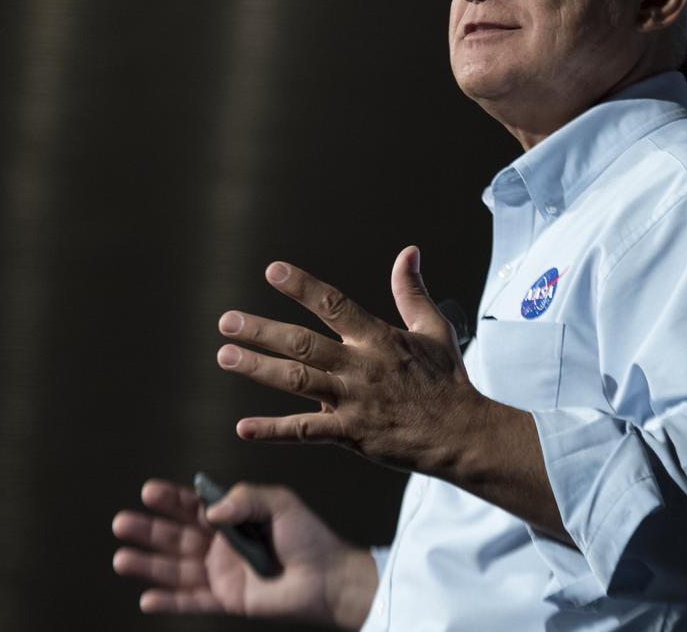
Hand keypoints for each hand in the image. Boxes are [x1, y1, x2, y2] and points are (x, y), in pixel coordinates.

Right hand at [112, 478, 377, 628]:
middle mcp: (221, 544)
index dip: (170, 499)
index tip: (148, 491)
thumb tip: (208, 512)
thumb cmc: (307, 536)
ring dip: (148, 564)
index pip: (193, 506)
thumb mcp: (278, 503)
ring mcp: (222, 573)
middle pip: (176, 535)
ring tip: (121, 559)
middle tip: (121, 522)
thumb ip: (243, 498)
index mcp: (232, 517)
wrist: (327, 577)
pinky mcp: (227, 599)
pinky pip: (191, 601)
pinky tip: (146, 599)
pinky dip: (168, 601)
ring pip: (176, 568)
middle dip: (148, 529)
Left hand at [214, 245, 482, 475]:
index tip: (272, 271)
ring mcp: (353, 401)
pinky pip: (305, 431)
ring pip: (296, 381)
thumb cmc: (447, 381)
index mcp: (377, 338)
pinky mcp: (350, 434)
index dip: (302, 287)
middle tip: (226, 322)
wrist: (461, 433)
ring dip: (257, 368)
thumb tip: (408, 252)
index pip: (334, 305)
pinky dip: (273, 430)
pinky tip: (243, 427)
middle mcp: (360, 366)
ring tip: (225, 356)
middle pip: (302, 344)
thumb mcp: (433, 329)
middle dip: (261, 331)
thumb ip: (411, 291)